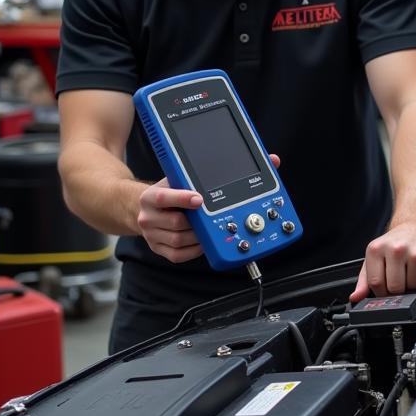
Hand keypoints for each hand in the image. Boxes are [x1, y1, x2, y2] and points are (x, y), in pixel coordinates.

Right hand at [135, 153, 278, 264]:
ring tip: (213, 228)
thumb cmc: (172, 190)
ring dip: (200, 237)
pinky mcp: (158, 249)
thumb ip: (217, 170)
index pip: (165, 197)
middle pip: (177, 223)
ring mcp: (152, 235)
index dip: (182, 198)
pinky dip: (195, 250)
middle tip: (214, 217)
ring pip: (180, 240)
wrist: (144, 208)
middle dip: (199, 222)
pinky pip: (179, 255)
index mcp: (153, 195)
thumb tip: (270, 160)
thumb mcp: (185, 176)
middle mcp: (149, 216)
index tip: (200, 199)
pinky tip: (206, 242)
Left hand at [350, 221, 415, 301]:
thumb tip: (356, 297)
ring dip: (411, 284)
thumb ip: (364, 280)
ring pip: (412, 287)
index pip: (376, 283)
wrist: (415, 227)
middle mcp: (397, 249)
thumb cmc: (393, 245)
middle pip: (395, 288)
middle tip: (399, 277)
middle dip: (397, 289)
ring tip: (409, 270)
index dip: (380, 291)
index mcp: (377, 249)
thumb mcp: (374, 258)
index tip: (385, 288)